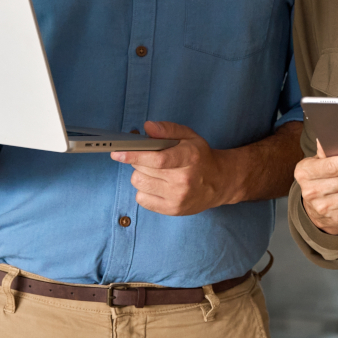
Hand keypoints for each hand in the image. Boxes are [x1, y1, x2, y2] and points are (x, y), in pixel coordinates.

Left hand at [111, 121, 232, 215]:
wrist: (220, 182)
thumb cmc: (200, 156)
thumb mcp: (189, 136)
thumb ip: (168, 129)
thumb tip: (147, 127)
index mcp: (189, 157)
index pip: (157, 159)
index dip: (134, 155)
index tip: (117, 152)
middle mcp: (183, 180)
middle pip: (143, 171)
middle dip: (137, 161)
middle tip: (145, 157)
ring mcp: (178, 197)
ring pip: (139, 184)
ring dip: (140, 175)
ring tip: (152, 171)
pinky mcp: (172, 210)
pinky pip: (142, 200)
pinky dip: (144, 190)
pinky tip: (155, 184)